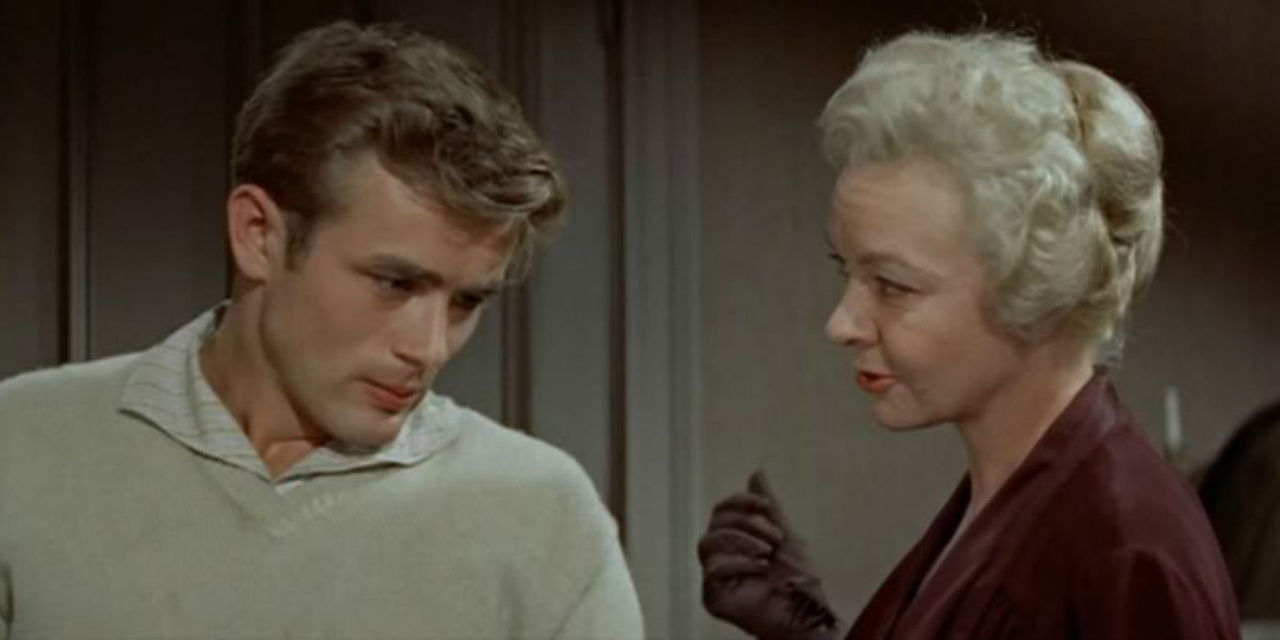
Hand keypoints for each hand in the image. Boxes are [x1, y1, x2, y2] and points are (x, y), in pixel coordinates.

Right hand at [699, 470, 840, 639]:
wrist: (806, 611)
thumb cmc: (799, 578)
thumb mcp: (785, 533)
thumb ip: (768, 507)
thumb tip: (757, 474)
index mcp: (735, 540)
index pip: (722, 510)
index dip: (741, 502)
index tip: (767, 506)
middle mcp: (722, 556)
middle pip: (714, 523)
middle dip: (746, 523)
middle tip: (773, 537)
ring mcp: (716, 577)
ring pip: (707, 543)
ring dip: (741, 541)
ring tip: (766, 552)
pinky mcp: (713, 597)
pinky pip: (713, 570)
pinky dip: (739, 564)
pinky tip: (759, 569)